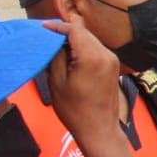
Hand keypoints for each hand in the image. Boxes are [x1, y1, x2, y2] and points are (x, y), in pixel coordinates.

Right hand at [43, 20, 121, 142]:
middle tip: (46, 37)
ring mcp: (112, 60)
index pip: (74, 30)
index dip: (57, 27)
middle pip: (84, 33)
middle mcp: (106, 54)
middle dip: (65, 32)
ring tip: (55, 47)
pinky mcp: (113, 66)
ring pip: (90, 40)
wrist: (98, 129)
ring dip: (74, 40)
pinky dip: (83, 48)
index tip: (42, 28)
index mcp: (92, 57)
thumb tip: (54, 40)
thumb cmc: (74, 110)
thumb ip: (56, 56)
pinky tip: (69, 55)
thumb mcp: (57, 81)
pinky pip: (96, 50)